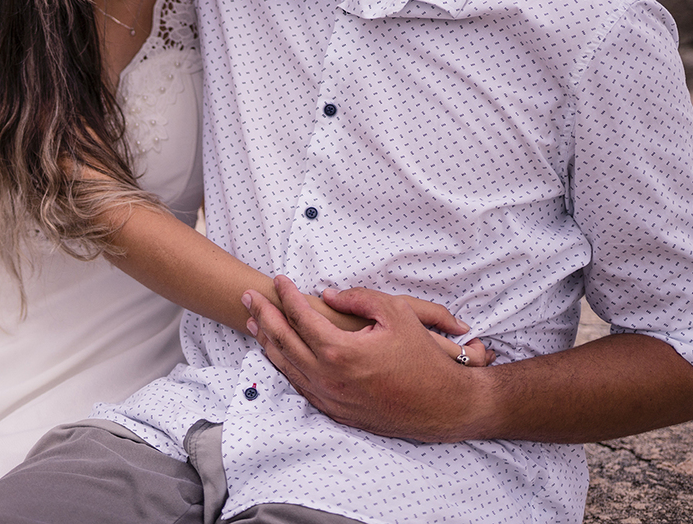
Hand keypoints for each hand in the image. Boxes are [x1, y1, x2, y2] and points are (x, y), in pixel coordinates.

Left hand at [243, 276, 492, 440]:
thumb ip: (359, 299)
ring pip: (286, 366)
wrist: (444, 406)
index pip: (301, 316)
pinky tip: (278, 354)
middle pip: (283, 341)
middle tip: (248, 296)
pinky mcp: (335, 411)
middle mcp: (327, 378)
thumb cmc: (423, 358)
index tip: (278, 279)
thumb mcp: (397, 314)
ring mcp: (329, 398)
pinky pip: (299, 386)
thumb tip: (328, 293)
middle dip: (263, 315)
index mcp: (340, 352)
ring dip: (267, 341)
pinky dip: (284, 366)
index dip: (286, 295)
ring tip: (253, 322)